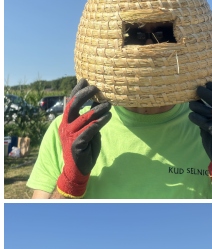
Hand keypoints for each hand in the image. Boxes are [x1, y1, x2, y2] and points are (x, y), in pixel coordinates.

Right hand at [55, 80, 112, 197]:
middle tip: (96, 87)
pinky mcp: (76, 144)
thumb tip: (98, 102)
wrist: (78, 169)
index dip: (77, 90)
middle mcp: (66, 126)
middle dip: (84, 95)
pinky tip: (108, 117)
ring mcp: (70, 135)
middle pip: (72, 106)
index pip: (70, 102)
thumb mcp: (89, 130)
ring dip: (97, 109)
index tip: (85, 79)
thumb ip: (91, 118)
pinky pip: (89, 131)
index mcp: (67, 121)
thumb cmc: (85, 148)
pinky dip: (99, 122)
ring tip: (109, 104)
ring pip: (84, 118)